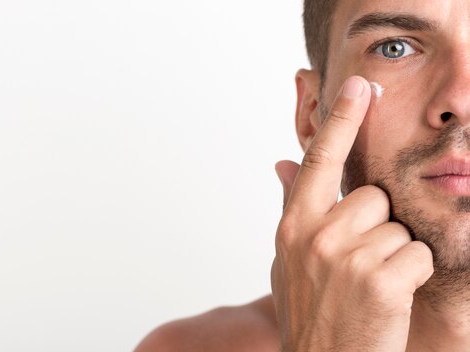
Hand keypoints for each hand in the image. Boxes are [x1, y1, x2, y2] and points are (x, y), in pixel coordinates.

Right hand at [271, 76, 433, 350]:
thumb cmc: (310, 312)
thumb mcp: (289, 258)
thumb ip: (291, 207)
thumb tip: (282, 163)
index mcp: (292, 226)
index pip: (318, 160)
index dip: (341, 120)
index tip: (359, 86)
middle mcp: (314, 235)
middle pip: (373, 197)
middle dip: (376, 227)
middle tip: (358, 264)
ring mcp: (345, 257)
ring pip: (398, 228)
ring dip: (393, 255)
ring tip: (369, 286)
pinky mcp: (380, 281)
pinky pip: (416, 255)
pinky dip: (411, 277)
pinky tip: (387, 299)